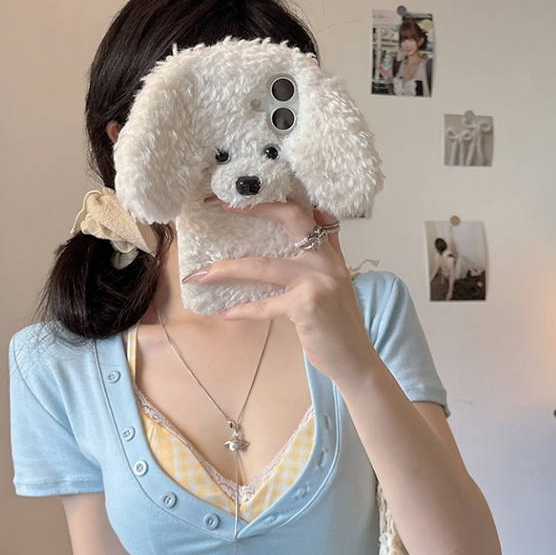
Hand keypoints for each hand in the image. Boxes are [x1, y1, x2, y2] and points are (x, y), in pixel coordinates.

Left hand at [190, 200, 380, 388]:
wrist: (355, 359)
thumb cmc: (336, 326)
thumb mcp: (331, 287)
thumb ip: (311, 266)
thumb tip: (270, 256)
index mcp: (331, 253)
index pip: (310, 211)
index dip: (279, 199)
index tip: (248, 195)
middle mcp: (327, 260)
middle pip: (291, 217)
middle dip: (255, 208)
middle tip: (224, 206)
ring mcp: (318, 281)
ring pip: (263, 265)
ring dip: (226, 269)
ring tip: (200, 274)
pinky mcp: (307, 306)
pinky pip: (265, 304)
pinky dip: (242, 309)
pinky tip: (225, 313)